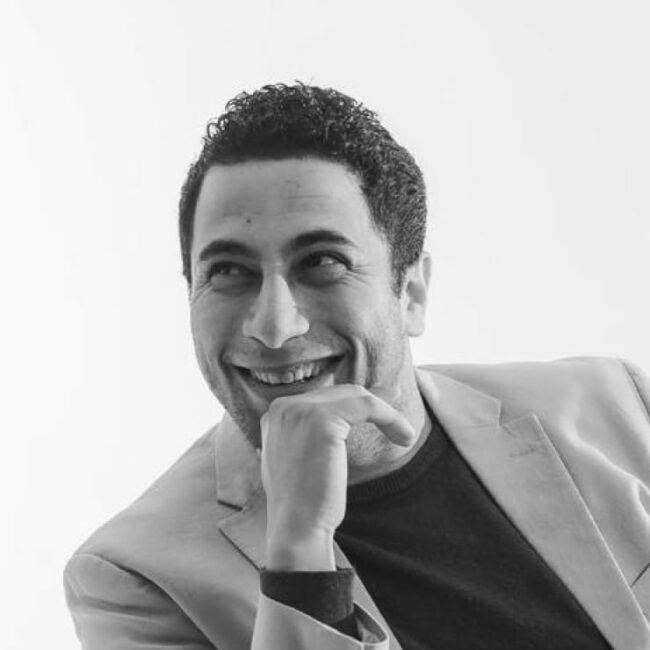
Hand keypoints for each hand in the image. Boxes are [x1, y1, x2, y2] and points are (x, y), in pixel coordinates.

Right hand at [260, 384, 415, 570]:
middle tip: (397, 421)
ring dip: (386, 413)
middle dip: (373, 404)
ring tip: (404, 435)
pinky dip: (390, 417)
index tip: (383, 411)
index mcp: (277, 414)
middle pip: (339, 392)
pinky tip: (404, 437)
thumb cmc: (304, 502)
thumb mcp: (302, 458)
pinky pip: (366, 406)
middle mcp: (283, 407)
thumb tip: (344, 417)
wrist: (296, 529)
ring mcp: (299, 410)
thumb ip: (312, 434)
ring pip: (355, 395)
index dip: (356, 404)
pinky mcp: (320, 419)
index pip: (324, 398)